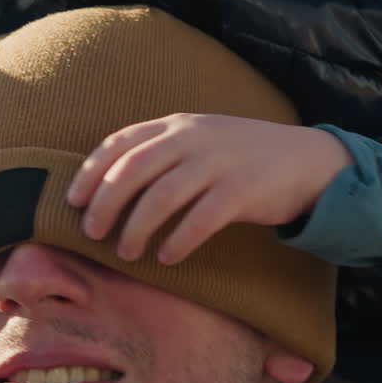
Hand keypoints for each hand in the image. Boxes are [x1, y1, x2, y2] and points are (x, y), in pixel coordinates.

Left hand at [67, 114, 351, 263]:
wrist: (309, 162)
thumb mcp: (202, 140)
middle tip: (91, 233)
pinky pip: (200, 218)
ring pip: (162, 195)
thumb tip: (112, 184)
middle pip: (133, 168)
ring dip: (137, 227)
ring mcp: (219, 162)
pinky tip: (168, 257)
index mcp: (179, 125)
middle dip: (105, 203)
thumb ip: (164, 151)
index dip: (91, 171)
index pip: (121, 142)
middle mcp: (194, 138)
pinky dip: (178, 240)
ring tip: (126, 252)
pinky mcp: (243, 190)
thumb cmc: (246, 158)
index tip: (73, 200)